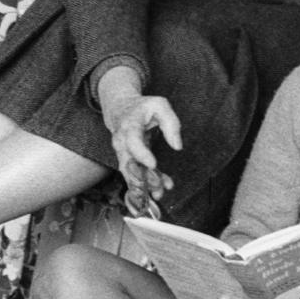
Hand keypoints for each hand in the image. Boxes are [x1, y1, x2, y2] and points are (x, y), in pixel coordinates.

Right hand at [97, 66, 181, 215]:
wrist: (121, 109)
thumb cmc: (143, 107)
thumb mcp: (160, 105)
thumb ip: (171, 123)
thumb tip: (177, 146)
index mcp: (129, 126)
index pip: (132, 142)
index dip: (141, 154)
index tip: (153, 164)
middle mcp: (121, 143)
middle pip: (130, 163)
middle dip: (144, 177)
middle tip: (159, 187)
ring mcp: (122, 153)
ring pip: (131, 173)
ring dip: (145, 185)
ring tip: (160, 193)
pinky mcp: (127, 160)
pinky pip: (134, 175)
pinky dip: (145, 185)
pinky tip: (158, 191)